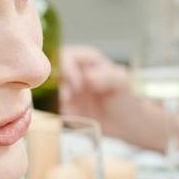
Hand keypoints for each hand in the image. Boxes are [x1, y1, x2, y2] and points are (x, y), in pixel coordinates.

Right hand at [59, 44, 178, 150]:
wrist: (126, 123)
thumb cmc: (126, 97)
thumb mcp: (122, 83)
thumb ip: (107, 76)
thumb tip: (88, 77)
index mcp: (86, 60)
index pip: (66, 56)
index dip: (67, 68)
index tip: (79, 83)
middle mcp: (74, 73)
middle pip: (54, 72)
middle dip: (61, 84)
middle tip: (71, 97)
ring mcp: (68, 91)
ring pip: (52, 91)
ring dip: (62, 99)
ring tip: (78, 107)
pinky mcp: (67, 108)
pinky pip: (58, 109)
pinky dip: (65, 112)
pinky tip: (80, 116)